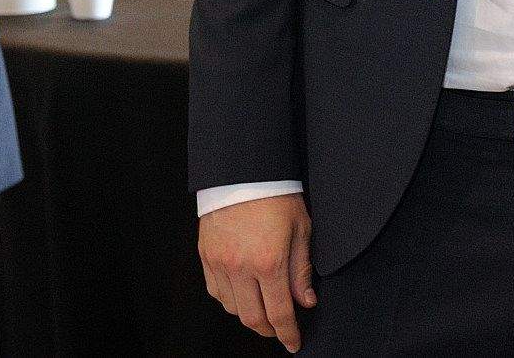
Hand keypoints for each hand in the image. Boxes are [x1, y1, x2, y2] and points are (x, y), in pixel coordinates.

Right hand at [199, 193, 315, 351]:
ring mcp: (220, 264)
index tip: (294, 343)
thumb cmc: (277, 197)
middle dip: (270, 331)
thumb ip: (302, 269)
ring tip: (265, 310)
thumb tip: (307, 301)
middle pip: (253, 318)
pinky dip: (231, 301)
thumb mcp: (302, 229)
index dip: (288, 333)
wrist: (244, 173)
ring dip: (251, 316)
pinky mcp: (206, 257)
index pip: (280, 312)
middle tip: (281, 331)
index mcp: (269, 262)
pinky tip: (244, 295)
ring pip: (233, 309)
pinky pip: (216, 293)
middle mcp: (241, 268)